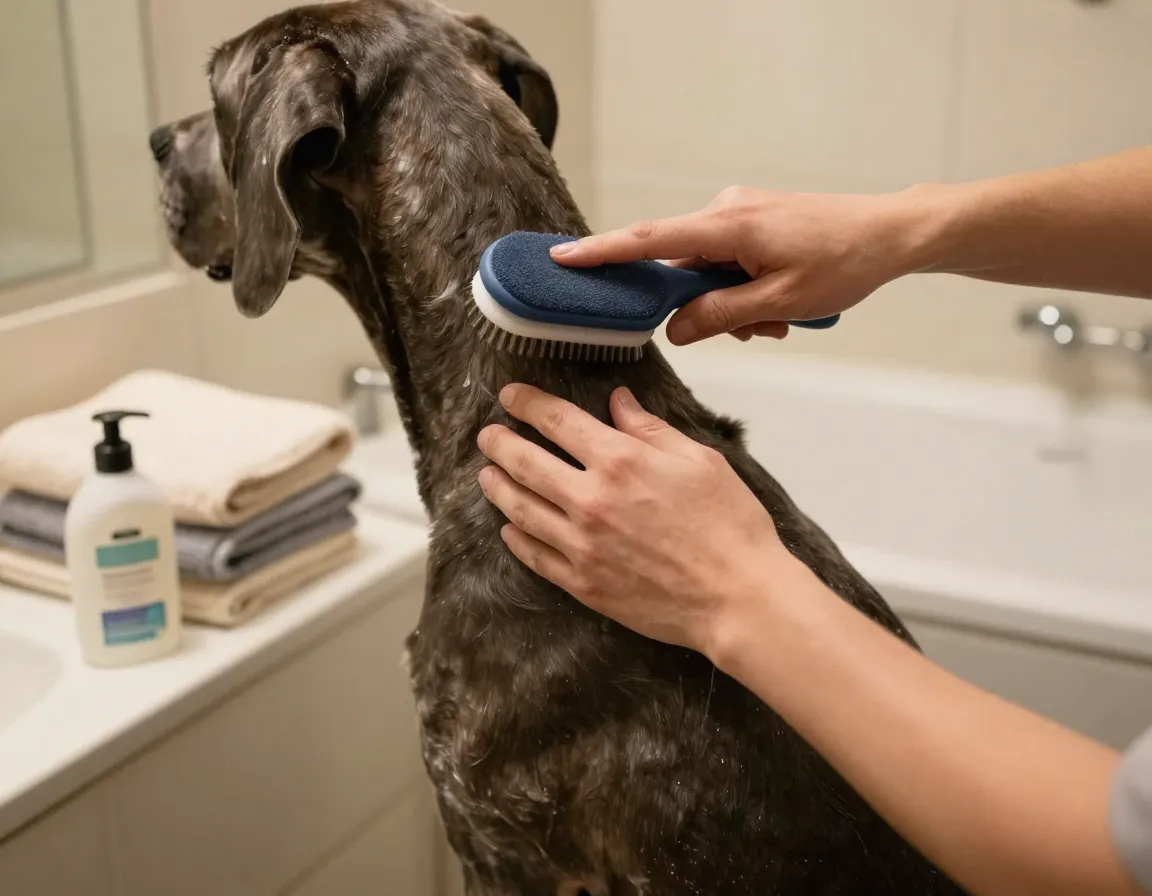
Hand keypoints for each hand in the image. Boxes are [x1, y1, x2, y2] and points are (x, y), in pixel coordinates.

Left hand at [476, 383, 787, 655]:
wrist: (738, 598)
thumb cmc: (730, 525)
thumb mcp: (700, 460)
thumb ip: (651, 429)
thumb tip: (619, 402)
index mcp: (620, 461)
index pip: (557, 421)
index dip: (527, 403)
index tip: (510, 397)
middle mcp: (591, 500)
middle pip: (526, 463)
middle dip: (500, 444)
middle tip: (486, 436)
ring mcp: (582, 545)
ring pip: (521, 509)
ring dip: (498, 488)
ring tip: (487, 475)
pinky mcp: (584, 584)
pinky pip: (536, 556)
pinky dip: (517, 538)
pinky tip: (510, 528)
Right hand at [550, 185, 926, 344]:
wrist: (892, 234)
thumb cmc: (844, 263)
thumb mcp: (779, 302)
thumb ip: (719, 316)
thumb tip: (674, 329)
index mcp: (727, 225)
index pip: (648, 240)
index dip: (602, 253)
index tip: (562, 257)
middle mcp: (725, 211)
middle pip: (682, 266)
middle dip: (707, 306)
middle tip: (755, 328)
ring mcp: (740, 214)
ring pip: (709, 271)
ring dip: (734, 303)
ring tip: (781, 319)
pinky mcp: (754, 221)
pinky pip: (728, 262)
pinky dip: (745, 289)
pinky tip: (781, 305)